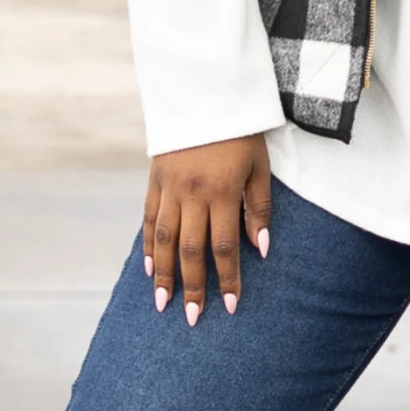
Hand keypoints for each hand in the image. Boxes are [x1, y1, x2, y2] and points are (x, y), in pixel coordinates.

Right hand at [143, 134, 271, 322]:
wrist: (205, 92)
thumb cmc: (241, 130)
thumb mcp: (259, 165)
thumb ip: (258, 207)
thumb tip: (261, 248)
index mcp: (221, 191)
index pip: (224, 246)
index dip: (228, 278)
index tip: (231, 306)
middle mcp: (192, 193)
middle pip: (191, 250)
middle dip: (193, 287)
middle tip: (193, 318)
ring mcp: (169, 187)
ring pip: (164, 239)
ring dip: (165, 274)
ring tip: (164, 303)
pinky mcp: (155, 179)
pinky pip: (149, 218)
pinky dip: (148, 245)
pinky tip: (151, 269)